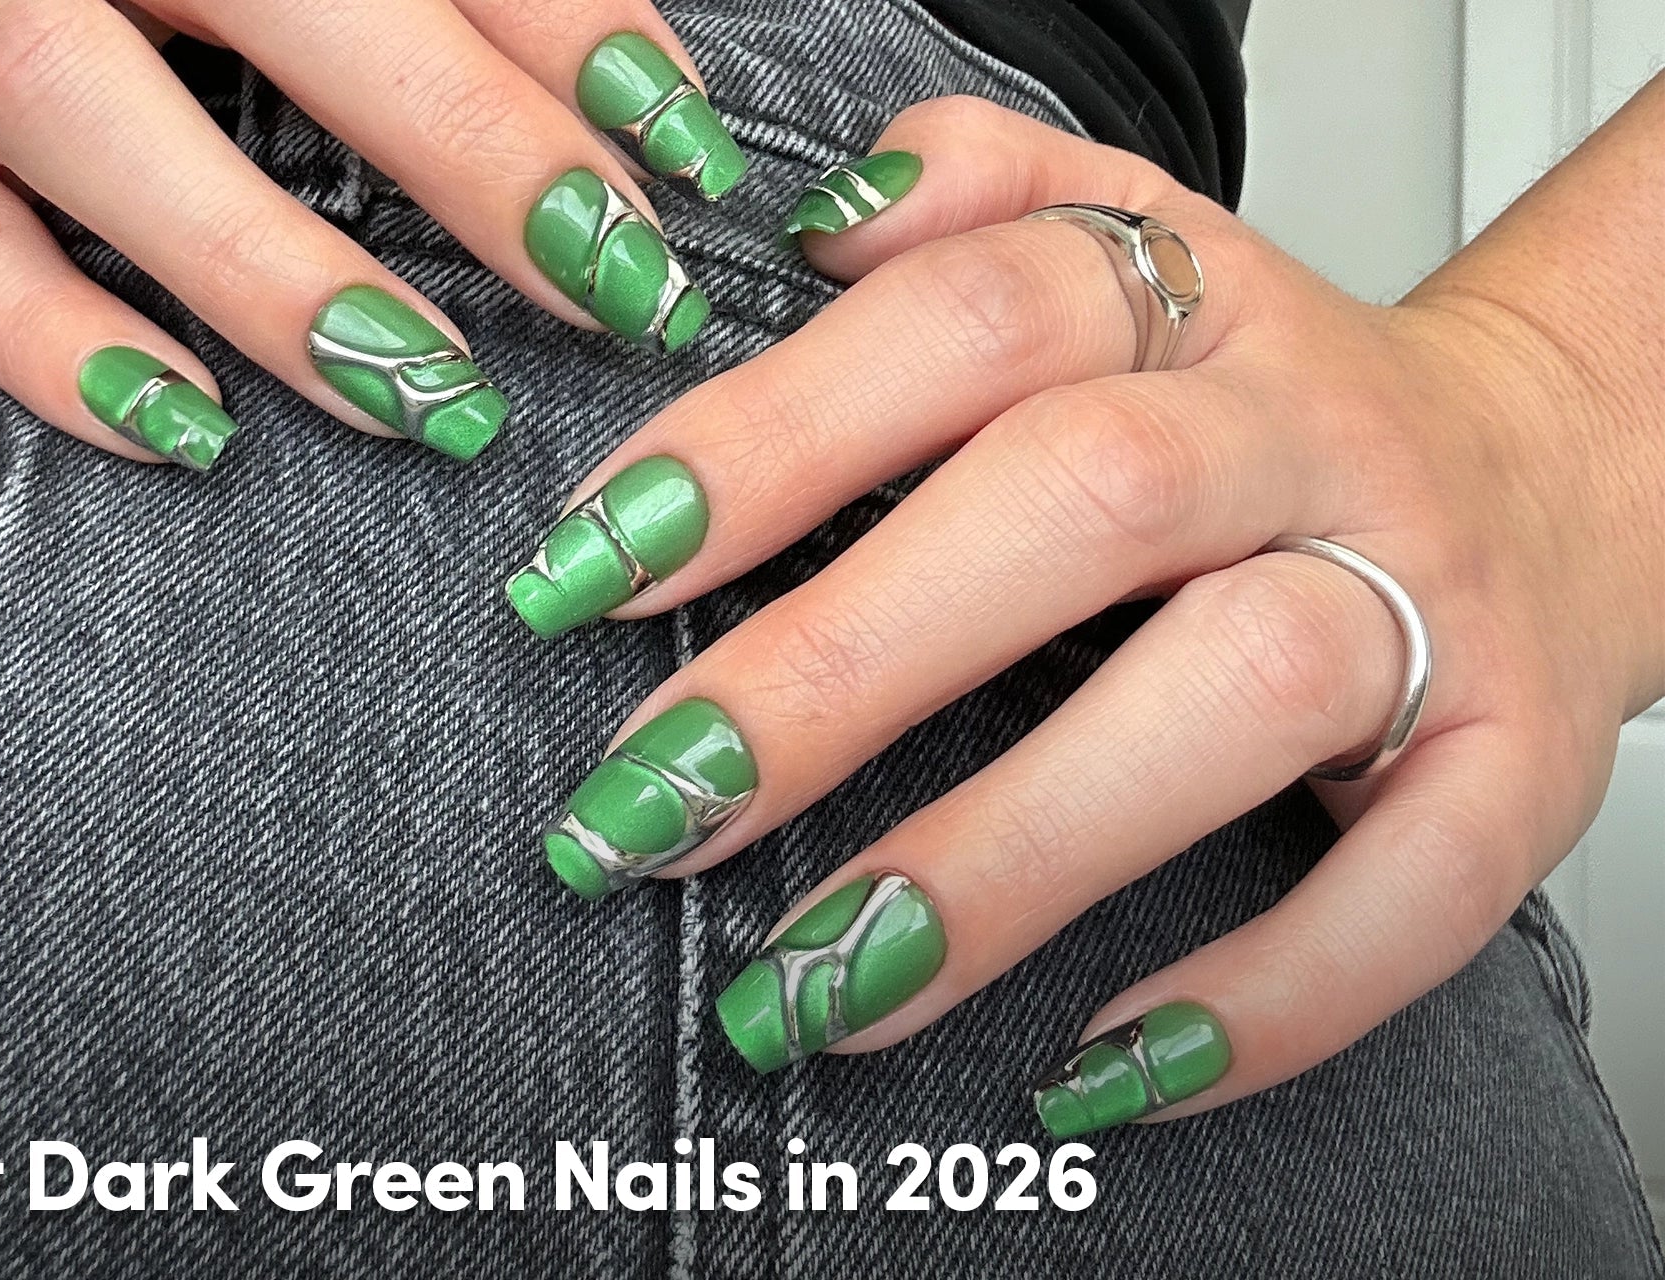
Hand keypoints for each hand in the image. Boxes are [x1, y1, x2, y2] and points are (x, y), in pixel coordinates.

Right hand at [0, 0, 743, 467]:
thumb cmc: (86, 3)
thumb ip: (403, 29)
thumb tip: (626, 115)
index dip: (563, 29)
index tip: (682, 148)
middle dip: (466, 135)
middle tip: (613, 276)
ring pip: (79, 101)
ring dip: (270, 258)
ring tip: (424, 387)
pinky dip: (60, 343)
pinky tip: (186, 427)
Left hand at [509, 90, 1664, 1134]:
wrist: (1555, 473)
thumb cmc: (1272, 407)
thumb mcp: (1142, 248)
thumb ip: (977, 205)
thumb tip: (814, 219)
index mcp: (1190, 298)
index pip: (967, 320)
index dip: (770, 439)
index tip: (588, 573)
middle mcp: (1308, 429)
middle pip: (1085, 502)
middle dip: (840, 666)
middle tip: (648, 808)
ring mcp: (1428, 593)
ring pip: (1242, 691)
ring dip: (1011, 848)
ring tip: (820, 977)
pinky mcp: (1514, 760)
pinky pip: (1422, 882)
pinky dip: (1268, 995)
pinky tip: (1098, 1073)